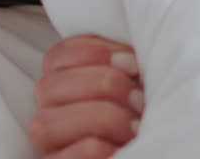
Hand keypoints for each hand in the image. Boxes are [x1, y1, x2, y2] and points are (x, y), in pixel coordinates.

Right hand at [30, 34, 143, 158]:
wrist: (153, 151)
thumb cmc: (141, 120)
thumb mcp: (134, 87)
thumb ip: (123, 67)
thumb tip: (127, 60)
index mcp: (61, 87)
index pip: (57, 55)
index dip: (96, 52)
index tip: (133, 64)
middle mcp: (46, 115)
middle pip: (49, 86)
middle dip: (105, 84)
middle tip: (139, 99)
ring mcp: (48, 146)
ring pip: (49, 123)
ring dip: (104, 118)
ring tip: (135, 127)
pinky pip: (72, 155)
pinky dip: (98, 148)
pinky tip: (121, 147)